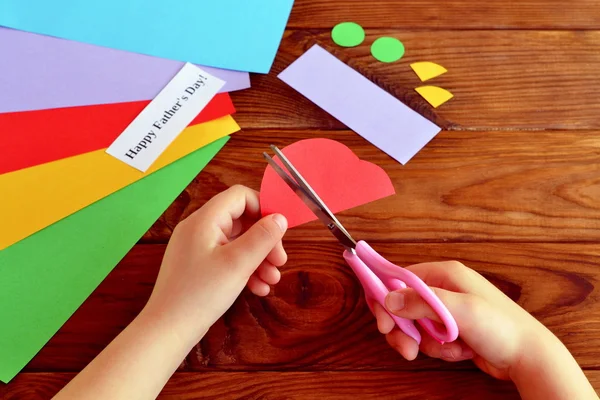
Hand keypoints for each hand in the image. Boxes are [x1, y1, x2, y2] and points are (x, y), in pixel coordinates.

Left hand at [143, 185, 287, 345]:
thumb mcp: (238, 263)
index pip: (240, 196)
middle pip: (242, 221)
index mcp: (205, 220)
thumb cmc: (199, 294)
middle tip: (280, 261)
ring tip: (272, 280)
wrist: (168, 329)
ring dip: (259, 258)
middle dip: (265, 240)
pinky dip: (245, 269)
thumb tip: (280, 218)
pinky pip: (228, 258)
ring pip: (238, 242)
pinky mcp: (199, 265)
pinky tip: (258, 288)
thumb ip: (262, 237)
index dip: (263, 208)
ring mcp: (198, 247)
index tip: (280, 230)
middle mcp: (199, 228)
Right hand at [372, 261, 553, 379]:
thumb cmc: (501, 327)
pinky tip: (459, 351)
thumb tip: (388, 297)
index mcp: (445, 274)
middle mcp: (444, 288)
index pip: (399, 278)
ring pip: (415, 325)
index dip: (385, 298)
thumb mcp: (459, 311)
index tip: (383, 323)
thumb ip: (422, 302)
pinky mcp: (452, 329)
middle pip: (403, 304)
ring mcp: (448, 310)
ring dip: (424, 342)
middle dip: (404, 328)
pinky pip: (430, 338)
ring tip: (444, 350)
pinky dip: (439, 349)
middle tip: (407, 349)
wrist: (528, 357)